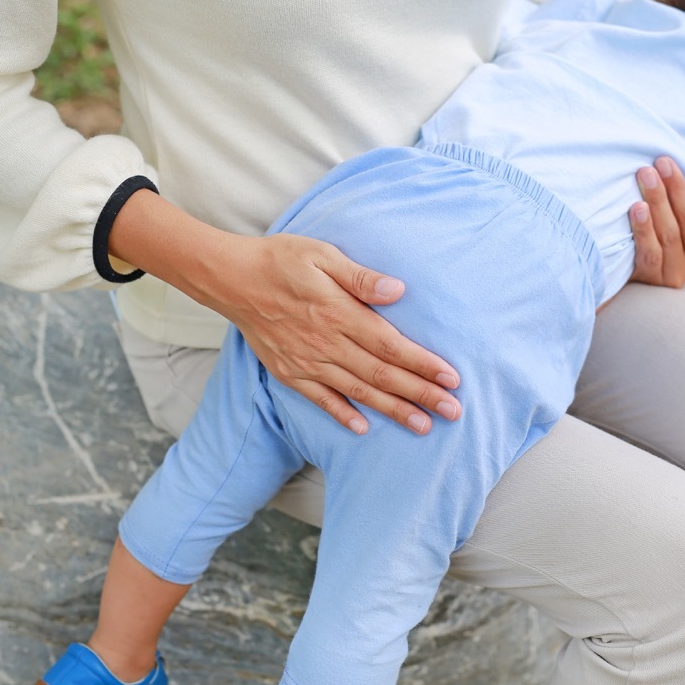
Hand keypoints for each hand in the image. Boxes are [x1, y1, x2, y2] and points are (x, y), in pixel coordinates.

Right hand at [216, 233, 463, 435]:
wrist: (230, 279)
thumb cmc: (281, 260)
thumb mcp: (323, 255)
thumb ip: (361, 277)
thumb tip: (398, 291)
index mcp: (339, 314)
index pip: (391, 346)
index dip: (424, 364)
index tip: (452, 379)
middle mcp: (326, 344)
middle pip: (382, 375)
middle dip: (421, 394)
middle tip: (453, 412)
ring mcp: (307, 362)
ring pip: (358, 392)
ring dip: (392, 410)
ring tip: (422, 426)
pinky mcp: (289, 373)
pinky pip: (320, 400)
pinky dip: (342, 415)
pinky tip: (364, 428)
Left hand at [629, 156, 684, 286]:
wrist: (638, 278)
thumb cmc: (664, 241)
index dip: (683, 191)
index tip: (668, 165)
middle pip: (682, 223)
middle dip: (669, 189)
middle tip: (657, 163)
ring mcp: (668, 274)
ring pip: (667, 236)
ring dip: (657, 204)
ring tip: (646, 178)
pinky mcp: (646, 280)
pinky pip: (648, 254)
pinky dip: (643, 230)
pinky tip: (636, 209)